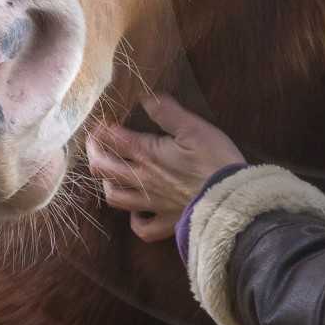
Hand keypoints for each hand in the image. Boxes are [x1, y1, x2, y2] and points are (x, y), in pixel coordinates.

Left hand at [86, 93, 245, 242]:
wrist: (231, 200)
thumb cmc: (215, 160)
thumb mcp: (194, 127)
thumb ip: (167, 111)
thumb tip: (145, 96)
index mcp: (147, 154)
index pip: (111, 139)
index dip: (101, 128)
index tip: (100, 120)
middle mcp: (142, 180)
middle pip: (103, 168)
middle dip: (94, 152)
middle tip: (95, 142)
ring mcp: (152, 204)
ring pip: (114, 197)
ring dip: (106, 183)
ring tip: (109, 174)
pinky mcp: (167, 223)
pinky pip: (142, 229)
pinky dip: (134, 221)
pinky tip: (136, 212)